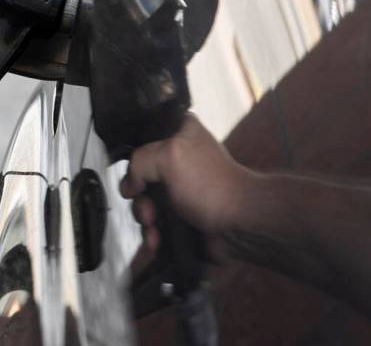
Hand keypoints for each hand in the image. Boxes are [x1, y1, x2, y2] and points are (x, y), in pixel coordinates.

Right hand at [119, 114, 252, 257]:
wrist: (242, 225)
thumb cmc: (209, 185)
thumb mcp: (168, 156)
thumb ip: (139, 162)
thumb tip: (130, 187)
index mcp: (180, 131)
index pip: (142, 139)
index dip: (133, 162)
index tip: (135, 183)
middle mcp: (179, 156)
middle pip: (141, 175)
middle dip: (140, 199)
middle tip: (148, 213)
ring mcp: (181, 186)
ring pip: (146, 200)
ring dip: (145, 219)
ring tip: (153, 232)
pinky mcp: (183, 211)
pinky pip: (158, 219)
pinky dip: (153, 231)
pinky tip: (155, 242)